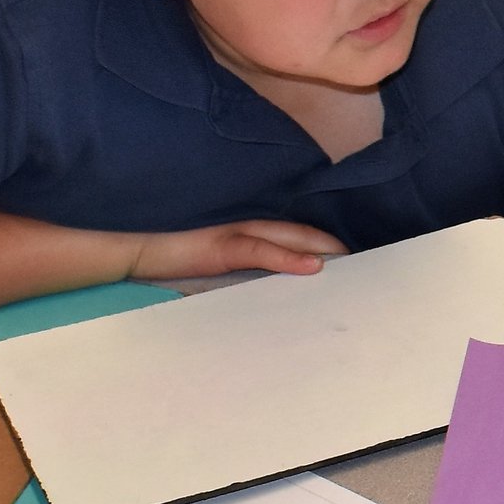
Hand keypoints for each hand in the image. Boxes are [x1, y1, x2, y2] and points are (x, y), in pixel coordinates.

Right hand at [127, 220, 347, 281]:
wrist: (136, 249)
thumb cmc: (176, 257)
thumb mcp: (220, 263)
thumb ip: (249, 265)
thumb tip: (282, 279)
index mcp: (248, 229)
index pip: (296, 233)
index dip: (325, 242)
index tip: (354, 256)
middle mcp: (247, 224)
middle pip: (301, 232)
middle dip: (334, 244)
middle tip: (367, 260)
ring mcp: (235, 233)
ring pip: (289, 237)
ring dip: (322, 249)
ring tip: (352, 261)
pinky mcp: (221, 247)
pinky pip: (261, 250)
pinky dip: (289, 258)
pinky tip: (314, 266)